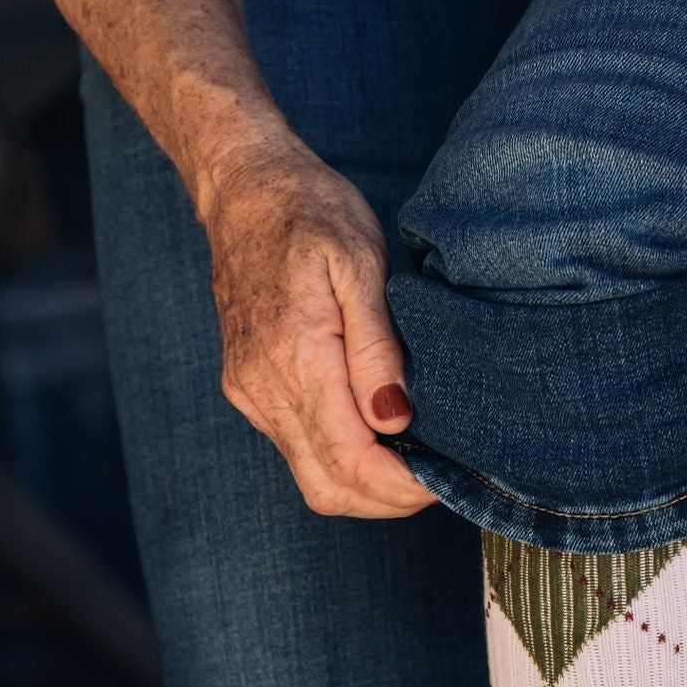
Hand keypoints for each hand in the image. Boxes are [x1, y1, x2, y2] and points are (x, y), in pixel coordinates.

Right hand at [197, 137, 434, 516]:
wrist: (242, 186)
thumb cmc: (310, 211)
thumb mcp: (360, 262)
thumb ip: (378, 347)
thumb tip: (395, 417)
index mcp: (295, 359)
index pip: (352, 462)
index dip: (402, 487)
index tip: (444, 480)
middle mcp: (263, 389)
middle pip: (330, 489)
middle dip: (388, 500)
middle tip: (437, 480)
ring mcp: (249, 393)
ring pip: (312, 478)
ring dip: (365, 483)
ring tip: (415, 458)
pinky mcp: (246, 388)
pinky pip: (297, 449)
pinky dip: (340, 458)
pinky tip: (377, 432)